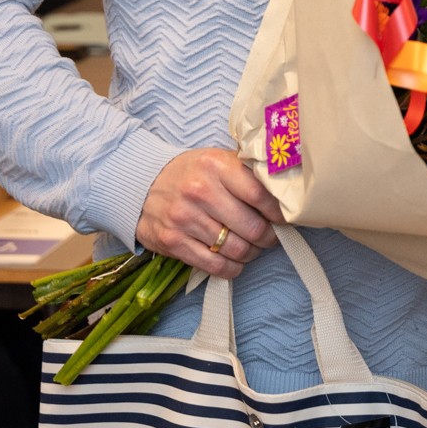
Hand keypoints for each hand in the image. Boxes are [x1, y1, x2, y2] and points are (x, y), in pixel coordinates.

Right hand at [135, 148, 283, 277]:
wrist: (142, 185)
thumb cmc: (192, 173)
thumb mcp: (218, 160)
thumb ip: (249, 170)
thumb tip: (284, 188)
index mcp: (216, 166)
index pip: (259, 195)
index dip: (278, 212)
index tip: (284, 218)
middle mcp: (199, 191)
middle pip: (251, 227)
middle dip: (268, 237)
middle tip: (270, 236)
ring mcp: (184, 218)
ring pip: (235, 249)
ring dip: (251, 253)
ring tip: (253, 247)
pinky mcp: (173, 242)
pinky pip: (214, 265)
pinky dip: (232, 268)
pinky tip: (235, 261)